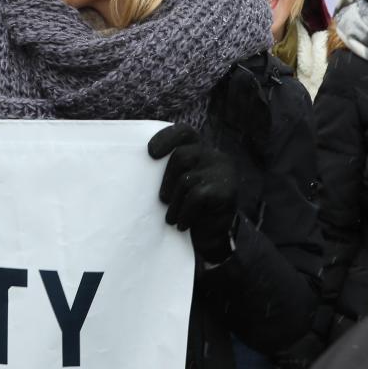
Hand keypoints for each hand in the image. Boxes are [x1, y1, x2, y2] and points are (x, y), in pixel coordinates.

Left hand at [148, 123, 237, 263]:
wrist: (213, 236)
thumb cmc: (189, 208)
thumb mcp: (178, 184)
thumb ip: (169, 169)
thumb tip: (141, 164)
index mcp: (201, 150)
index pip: (184, 132)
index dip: (166, 138)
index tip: (151, 153)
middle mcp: (215, 156)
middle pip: (181, 156)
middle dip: (166, 180)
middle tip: (163, 200)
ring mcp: (223, 172)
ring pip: (186, 179)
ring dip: (174, 203)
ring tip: (171, 219)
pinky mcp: (226, 190)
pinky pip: (196, 196)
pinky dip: (185, 212)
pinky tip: (183, 224)